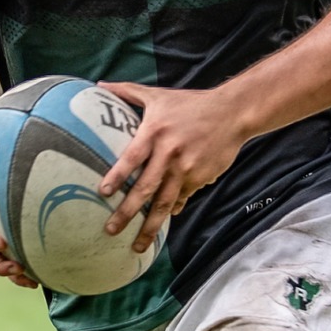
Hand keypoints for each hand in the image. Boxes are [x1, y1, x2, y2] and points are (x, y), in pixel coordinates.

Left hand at [96, 82, 248, 251]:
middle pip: (145, 189)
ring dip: (150, 226)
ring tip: (137, 245)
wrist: (231, 113)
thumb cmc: (190, 103)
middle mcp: (169, 153)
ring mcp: (186, 169)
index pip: (131, 159)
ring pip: (164, 202)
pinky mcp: (200, 178)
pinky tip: (162, 222)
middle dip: (126, 213)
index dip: (117, 176)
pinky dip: (171, 209)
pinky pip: (181, 198)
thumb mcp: (158, 95)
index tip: (102, 193)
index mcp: (154, 133)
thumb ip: (127, 91)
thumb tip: (98, 85)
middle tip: (110, 230)